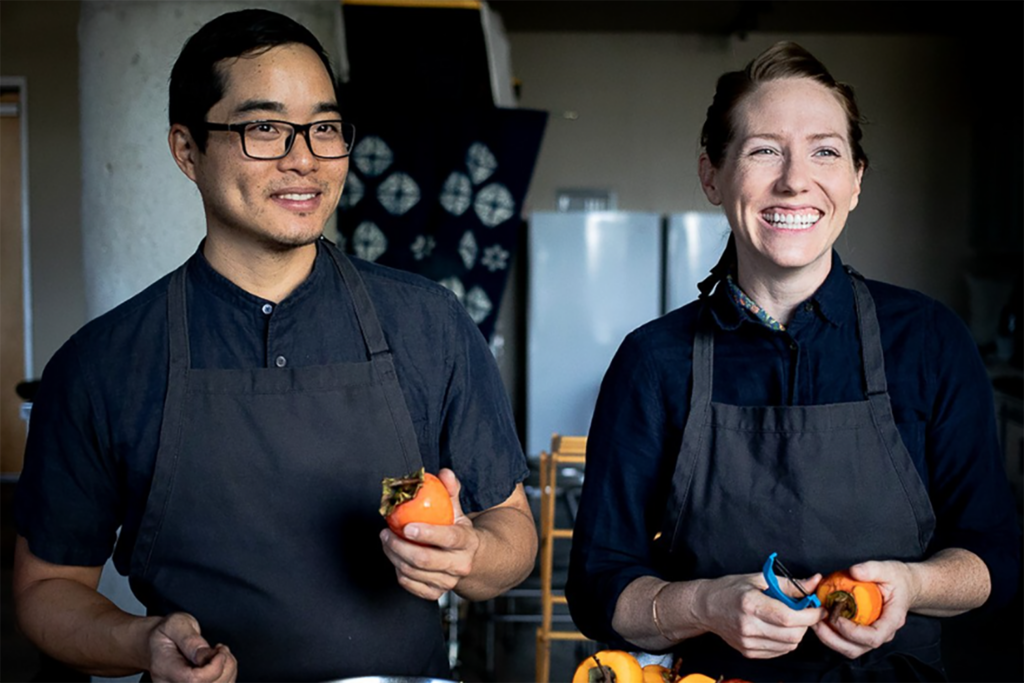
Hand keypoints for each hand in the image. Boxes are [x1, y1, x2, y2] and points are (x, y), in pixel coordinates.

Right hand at [148, 613, 236, 682]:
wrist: (157, 645)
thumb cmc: (166, 634)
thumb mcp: (176, 624)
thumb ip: (189, 639)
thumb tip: (204, 656)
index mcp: (165, 669)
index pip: (194, 680)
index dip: (214, 667)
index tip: (218, 650)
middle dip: (225, 666)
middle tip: (220, 649)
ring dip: (229, 670)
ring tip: (220, 654)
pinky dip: (228, 675)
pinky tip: (220, 664)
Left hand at [379, 468, 480, 599]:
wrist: (471, 560)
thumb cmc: (458, 531)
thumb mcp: (458, 510)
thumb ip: (450, 490)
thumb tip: (444, 473)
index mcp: (467, 542)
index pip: (449, 538)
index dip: (427, 534)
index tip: (406, 527)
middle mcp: (460, 564)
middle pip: (425, 560)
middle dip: (399, 546)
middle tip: (386, 533)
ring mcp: (448, 581)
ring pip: (414, 572)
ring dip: (393, 556)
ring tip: (386, 541)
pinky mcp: (436, 593)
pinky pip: (411, 585)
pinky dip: (399, 572)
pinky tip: (396, 558)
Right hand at [693, 572, 823, 658]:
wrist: (706, 607)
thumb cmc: (731, 589)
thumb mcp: (759, 579)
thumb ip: (790, 584)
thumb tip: (815, 582)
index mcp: (751, 603)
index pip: (789, 617)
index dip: (810, 615)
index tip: (819, 609)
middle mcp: (748, 626)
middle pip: (792, 635)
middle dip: (805, 624)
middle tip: (804, 612)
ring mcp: (747, 642)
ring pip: (789, 645)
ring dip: (796, 633)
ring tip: (789, 619)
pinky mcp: (748, 652)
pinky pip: (779, 651)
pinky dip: (786, 641)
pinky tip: (778, 628)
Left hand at [812, 560, 914, 658]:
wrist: (905, 586)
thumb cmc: (897, 579)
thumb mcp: (887, 569)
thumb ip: (871, 569)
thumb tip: (854, 571)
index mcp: (892, 620)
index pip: (873, 637)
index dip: (853, 633)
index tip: (836, 618)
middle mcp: (883, 633)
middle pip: (857, 649)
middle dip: (833, 638)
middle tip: (816, 620)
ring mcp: (872, 636)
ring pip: (849, 649)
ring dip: (829, 639)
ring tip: (814, 621)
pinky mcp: (862, 634)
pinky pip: (845, 642)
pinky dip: (830, 635)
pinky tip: (820, 620)